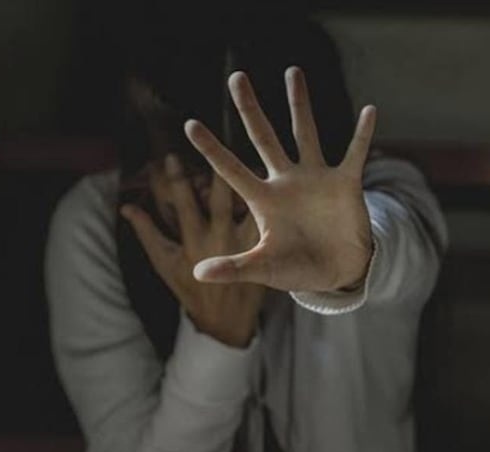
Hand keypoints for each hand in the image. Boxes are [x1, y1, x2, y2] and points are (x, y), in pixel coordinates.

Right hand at [120, 154, 265, 347]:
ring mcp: (245, 242)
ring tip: (253, 150)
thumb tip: (126, 207)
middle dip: (215, 167)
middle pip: (219, 195)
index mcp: (193, 240)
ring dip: (250, 174)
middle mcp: (219, 238)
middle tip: (218, 140)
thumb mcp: (166, 263)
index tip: (172, 155)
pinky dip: (272, 195)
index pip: (182, 201)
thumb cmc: (191, 291)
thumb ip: (147, 232)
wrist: (228, 321)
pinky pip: (266, 218)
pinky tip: (275, 174)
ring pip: (247, 201)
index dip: (176, 178)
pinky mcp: (265, 247)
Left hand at [184, 66, 375, 292]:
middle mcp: (285, 182)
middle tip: (235, 77)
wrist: (335, 273)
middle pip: (263, 138)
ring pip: (304, 132)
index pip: (230, 170)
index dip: (211, 149)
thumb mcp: (262, 269)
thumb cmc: (294, 269)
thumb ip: (233, 268)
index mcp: (262, 201)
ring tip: (292, 71)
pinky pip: (354, 154)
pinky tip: (369, 110)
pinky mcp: (345, 184)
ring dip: (299, 104)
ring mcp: (315, 179)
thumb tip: (198, 274)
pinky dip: (363, 135)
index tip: (189, 124)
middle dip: (249, 109)